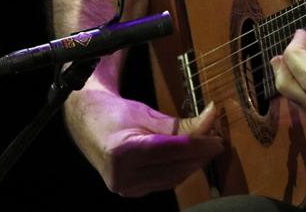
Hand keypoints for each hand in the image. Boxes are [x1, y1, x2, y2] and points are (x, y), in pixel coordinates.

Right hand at [64, 88, 222, 196]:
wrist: (87, 124)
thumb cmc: (114, 113)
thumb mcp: (146, 113)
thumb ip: (179, 123)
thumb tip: (210, 122)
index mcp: (123, 151)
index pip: (172, 150)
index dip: (200, 144)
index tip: (218, 137)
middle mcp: (122, 174)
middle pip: (175, 167)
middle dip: (200, 154)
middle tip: (216, 138)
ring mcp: (125, 187)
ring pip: (173, 178)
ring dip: (193, 164)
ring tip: (206, 146)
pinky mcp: (131, 191)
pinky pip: (165, 182)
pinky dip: (180, 170)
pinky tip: (189, 158)